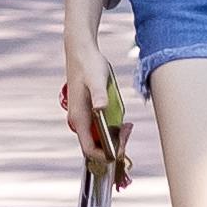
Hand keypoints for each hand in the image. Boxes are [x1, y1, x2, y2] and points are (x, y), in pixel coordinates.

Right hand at [62, 24, 126, 165]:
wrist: (81, 51)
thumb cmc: (88, 64)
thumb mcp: (96, 78)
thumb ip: (99, 94)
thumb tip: (100, 108)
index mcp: (78, 118)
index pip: (89, 149)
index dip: (104, 155)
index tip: (120, 150)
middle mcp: (78, 121)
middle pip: (95, 147)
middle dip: (113, 145)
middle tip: (128, 132)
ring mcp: (83, 117)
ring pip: (98, 138)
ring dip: (114, 138)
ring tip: (127, 127)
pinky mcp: (88, 111)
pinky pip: (100, 129)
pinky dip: (111, 129)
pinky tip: (122, 121)